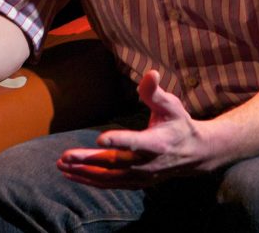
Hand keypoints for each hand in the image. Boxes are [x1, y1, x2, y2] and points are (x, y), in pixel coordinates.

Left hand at [57, 70, 209, 188]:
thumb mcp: (171, 106)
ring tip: (62, 165)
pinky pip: (110, 184)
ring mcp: (141, 176)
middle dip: (89, 160)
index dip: (119, 141)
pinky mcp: (136, 183)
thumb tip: (150, 73)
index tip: (100, 138)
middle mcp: (148, 163)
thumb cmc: (179, 123)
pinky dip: (90, 181)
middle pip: (115, 163)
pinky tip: (71, 175)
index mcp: (158, 143)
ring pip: (109, 177)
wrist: (196, 154)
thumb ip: (155, 92)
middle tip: (65, 156)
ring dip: (84, 173)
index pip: (136, 143)